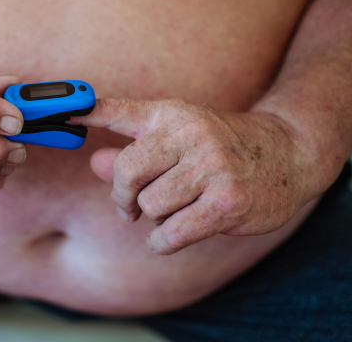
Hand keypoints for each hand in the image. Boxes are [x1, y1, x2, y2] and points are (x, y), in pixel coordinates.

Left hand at [71, 98, 306, 254]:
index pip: (120, 111)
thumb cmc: (223, 145)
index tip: (63, 113)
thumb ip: (133, 149)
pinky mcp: (227, 204)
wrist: (288, 153)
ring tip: (173, 211)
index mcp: (173, 114)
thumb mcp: (179, 137)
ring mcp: (212, 169)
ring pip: (151, 206)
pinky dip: (163, 241)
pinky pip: (172, 233)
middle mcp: (191, 135)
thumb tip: (94, 162)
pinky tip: (172, 234)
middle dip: (122, 196)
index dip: (87, 112)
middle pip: (128, 171)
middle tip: (129, 207)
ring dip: (154, 218)